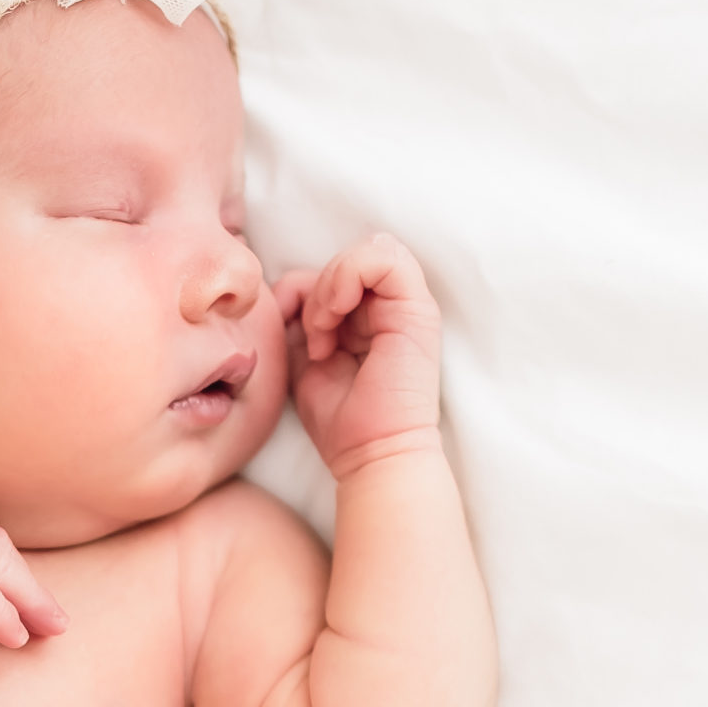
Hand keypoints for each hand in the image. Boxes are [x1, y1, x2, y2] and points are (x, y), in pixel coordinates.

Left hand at [273, 234, 442, 476]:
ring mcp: (409, 306)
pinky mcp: (418, 310)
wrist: (371, 454)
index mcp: (370, 317)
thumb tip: (290, 286)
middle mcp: (393, 308)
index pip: (337, 271)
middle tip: (314, 337)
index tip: (303, 338)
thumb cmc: (341, 419)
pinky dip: (346, 278)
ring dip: (330, 286)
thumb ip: (300, 316)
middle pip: (348, 260)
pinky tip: (332, 320)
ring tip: (323, 331)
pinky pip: (383, 257)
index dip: (307, 291)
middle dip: (318, 290)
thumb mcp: (304, 356)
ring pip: (366, 252)